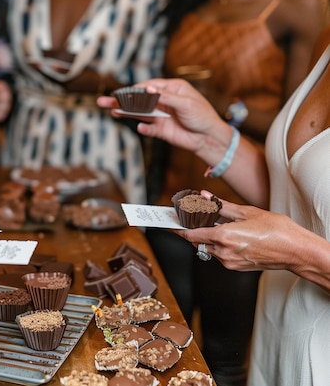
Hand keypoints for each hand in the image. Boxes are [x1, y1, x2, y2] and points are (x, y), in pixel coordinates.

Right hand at [97, 79, 228, 153]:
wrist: (210, 138)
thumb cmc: (202, 116)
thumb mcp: (186, 103)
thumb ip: (165, 97)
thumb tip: (148, 88)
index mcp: (172, 89)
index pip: (149, 86)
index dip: (135, 89)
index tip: (122, 93)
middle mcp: (164, 101)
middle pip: (139, 99)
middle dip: (123, 100)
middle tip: (104, 100)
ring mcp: (161, 116)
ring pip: (140, 113)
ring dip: (126, 113)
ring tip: (111, 111)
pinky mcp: (161, 130)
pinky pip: (149, 128)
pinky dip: (144, 128)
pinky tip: (141, 128)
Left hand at [173, 193, 319, 272]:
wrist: (296, 251)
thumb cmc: (276, 230)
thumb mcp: (247, 212)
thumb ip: (221, 206)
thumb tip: (204, 196)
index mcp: (224, 237)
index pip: (190, 234)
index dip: (177, 228)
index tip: (167, 223)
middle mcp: (223, 252)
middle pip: (196, 241)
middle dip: (192, 230)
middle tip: (189, 217)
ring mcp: (229, 262)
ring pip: (207, 248)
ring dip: (206, 237)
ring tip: (214, 223)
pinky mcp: (235, 267)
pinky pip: (218, 255)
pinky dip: (217, 244)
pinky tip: (227, 235)